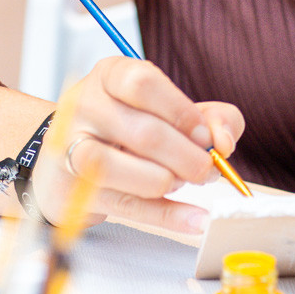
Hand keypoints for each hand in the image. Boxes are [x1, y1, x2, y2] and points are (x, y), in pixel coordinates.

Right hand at [30, 56, 243, 236]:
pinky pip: (124, 205)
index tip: (206, 135)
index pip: (143, 84)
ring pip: (121, 168)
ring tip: (181, 181)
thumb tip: (223, 142)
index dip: (181, 112)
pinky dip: (167, 214)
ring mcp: (71, 147)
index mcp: (110, 75)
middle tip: (207, 169)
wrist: (73, 157)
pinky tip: (195, 218)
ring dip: (167, 181)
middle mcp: (84, 105)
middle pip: (142, 132)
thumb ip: (213, 117)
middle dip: (187, 157)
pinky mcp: (73, 189)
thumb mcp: (173, 109)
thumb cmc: (131, 126)